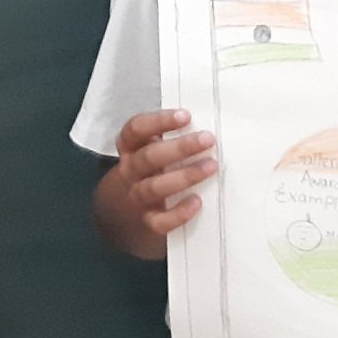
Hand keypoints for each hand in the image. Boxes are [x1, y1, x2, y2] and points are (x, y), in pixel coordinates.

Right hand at [107, 108, 217, 244]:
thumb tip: (206, 127)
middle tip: (208, 139)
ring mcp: (137, 197)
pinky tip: (196, 202)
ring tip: (211, 166)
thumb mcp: (151, 151)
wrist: (126, 215)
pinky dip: (178, 213)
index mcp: (130, 148)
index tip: (186, 115)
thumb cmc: (150, 172)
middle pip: (148, 157)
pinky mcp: (148, 222)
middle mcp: (130, 171)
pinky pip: (159, 221)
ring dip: (184, 176)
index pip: (136, 130)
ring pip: (154, 187)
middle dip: (180, 147)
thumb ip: (170, 139)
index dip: (158, 121)